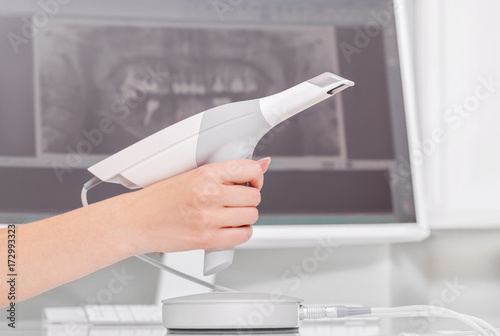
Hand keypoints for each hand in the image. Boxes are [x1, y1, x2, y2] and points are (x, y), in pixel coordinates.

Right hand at [117, 158, 270, 253]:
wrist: (136, 221)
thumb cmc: (159, 198)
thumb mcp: (191, 174)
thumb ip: (226, 172)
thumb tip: (263, 164)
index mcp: (205, 173)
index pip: (250, 169)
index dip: (256, 177)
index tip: (252, 181)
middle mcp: (209, 194)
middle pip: (254, 196)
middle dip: (248, 198)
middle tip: (235, 200)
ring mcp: (209, 218)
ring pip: (251, 216)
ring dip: (245, 216)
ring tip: (228, 214)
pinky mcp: (207, 239)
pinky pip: (242, 236)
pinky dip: (240, 233)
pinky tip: (228, 228)